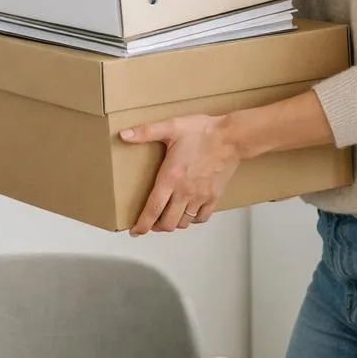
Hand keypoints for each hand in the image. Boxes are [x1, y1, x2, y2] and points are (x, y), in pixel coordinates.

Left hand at [119, 114, 242, 236]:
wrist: (232, 137)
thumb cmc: (203, 132)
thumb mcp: (171, 127)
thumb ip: (146, 132)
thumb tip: (124, 135)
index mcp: (171, 178)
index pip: (153, 209)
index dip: (142, 224)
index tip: (135, 231)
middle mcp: (185, 192)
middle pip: (168, 223)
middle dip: (156, 226)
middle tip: (150, 222)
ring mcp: (200, 196)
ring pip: (183, 222)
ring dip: (173, 224)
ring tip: (167, 218)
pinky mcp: (214, 196)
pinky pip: (202, 218)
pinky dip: (192, 220)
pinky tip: (188, 213)